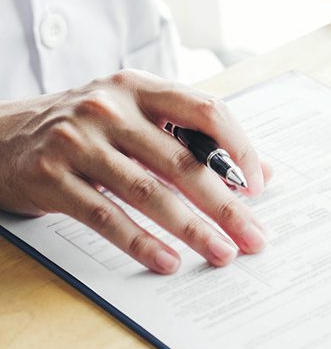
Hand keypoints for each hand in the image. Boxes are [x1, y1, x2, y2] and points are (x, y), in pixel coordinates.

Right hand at [0, 70, 269, 273]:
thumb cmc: (84, 128)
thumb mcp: (135, 117)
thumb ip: (193, 139)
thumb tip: (261, 173)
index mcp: (140, 87)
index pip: (206, 111)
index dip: (239, 148)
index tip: (258, 185)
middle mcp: (111, 108)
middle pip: (183, 161)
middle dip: (226, 204)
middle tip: (253, 235)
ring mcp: (78, 142)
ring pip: (149, 192)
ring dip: (192, 229)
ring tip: (221, 252)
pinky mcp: (52, 178)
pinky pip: (107, 217)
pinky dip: (142, 243)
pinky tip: (168, 261)